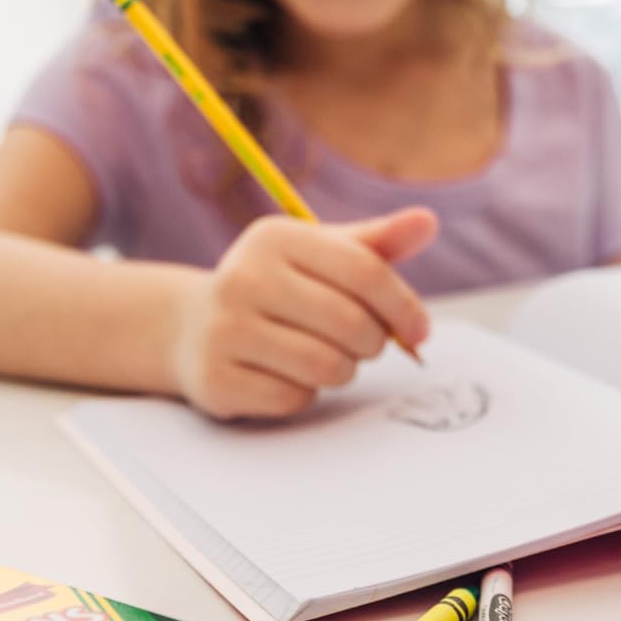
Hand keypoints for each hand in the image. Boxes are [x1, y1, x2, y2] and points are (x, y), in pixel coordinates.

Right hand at [169, 208, 436, 419]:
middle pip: (350, 323)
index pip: (364, 271)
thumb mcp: (321, 256)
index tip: (420, 330)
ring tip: (328, 358)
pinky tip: (287, 375)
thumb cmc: (278, 289)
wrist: (193, 328)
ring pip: (326, 366)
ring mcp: (224, 329)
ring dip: (343, 370)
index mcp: (276, 238)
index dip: (404, 306)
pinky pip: (294, 398)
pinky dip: (305, 394)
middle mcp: (243, 277)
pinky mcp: (216, 378)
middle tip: (364, 344)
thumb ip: (376, 244)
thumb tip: (427, 222)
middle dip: (372, 342)